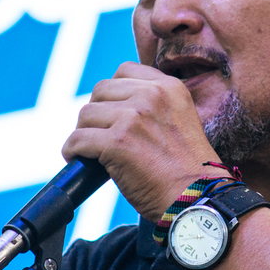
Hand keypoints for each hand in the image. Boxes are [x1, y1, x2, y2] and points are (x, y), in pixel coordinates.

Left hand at [63, 62, 220, 220]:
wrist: (197, 199)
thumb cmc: (187, 171)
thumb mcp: (179, 122)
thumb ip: (154, 107)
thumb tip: (113, 108)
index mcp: (169, 87)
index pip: (125, 71)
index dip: (113, 93)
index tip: (113, 114)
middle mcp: (152, 95)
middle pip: (100, 90)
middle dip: (97, 114)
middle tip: (101, 135)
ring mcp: (133, 117)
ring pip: (86, 114)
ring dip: (85, 133)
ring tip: (92, 151)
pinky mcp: (117, 142)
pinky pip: (77, 139)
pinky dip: (72, 151)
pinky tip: (79, 160)